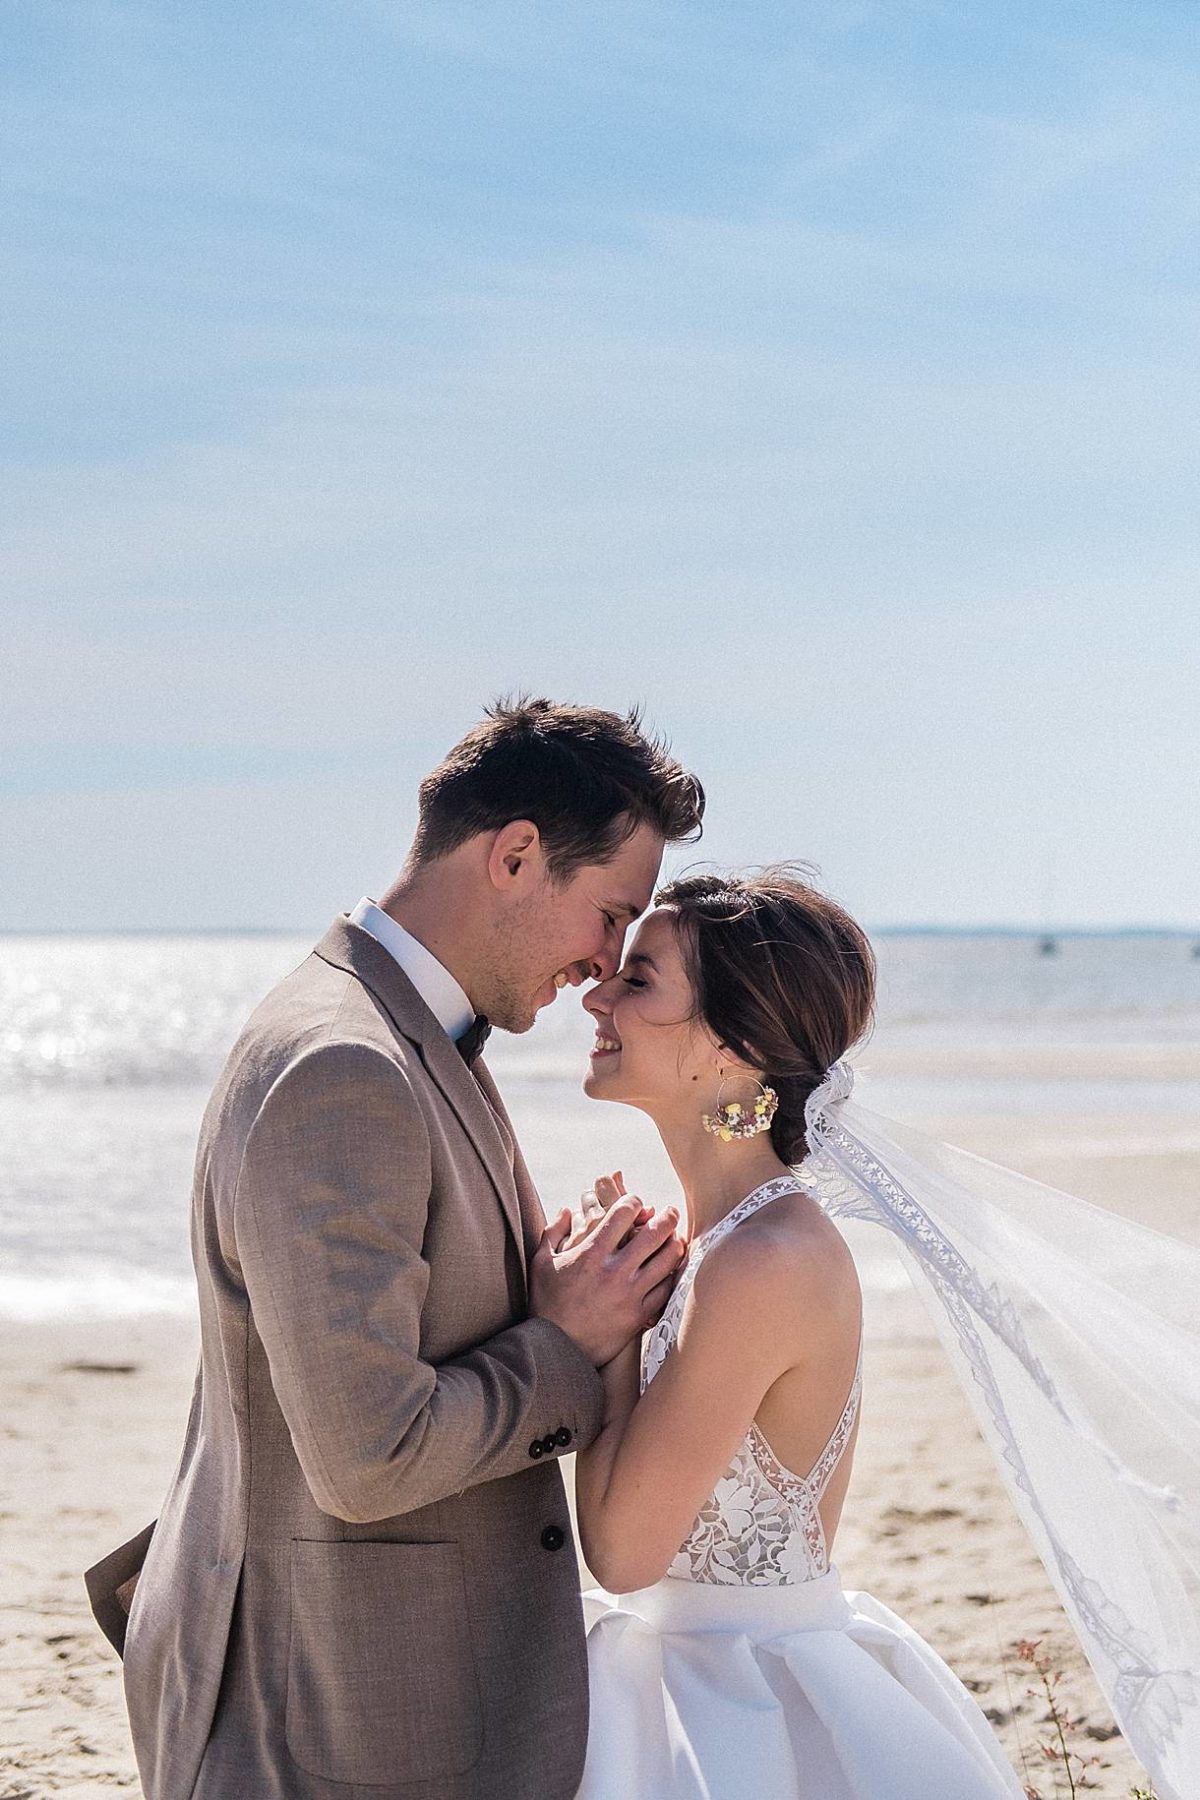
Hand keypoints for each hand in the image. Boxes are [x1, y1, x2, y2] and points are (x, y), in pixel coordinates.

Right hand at [530, 1184, 686, 1366]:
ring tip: (676, 1238)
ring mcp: (629, 1294)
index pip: (623, 1213)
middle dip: (666, 1217)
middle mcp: (614, 1270)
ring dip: (675, 1244)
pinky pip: (665, 1289)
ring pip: (667, 1261)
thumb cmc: (546, 1303)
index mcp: (590, 1252)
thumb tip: (566, 1209)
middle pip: (654, 1233)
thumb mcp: (540, 1263)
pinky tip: (671, 1269)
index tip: (636, 1202)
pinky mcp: (638, 1315)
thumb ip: (553, 1232)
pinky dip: (672, 1276)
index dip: (633, 1201)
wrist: (556, 1349)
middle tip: (671, 1212)